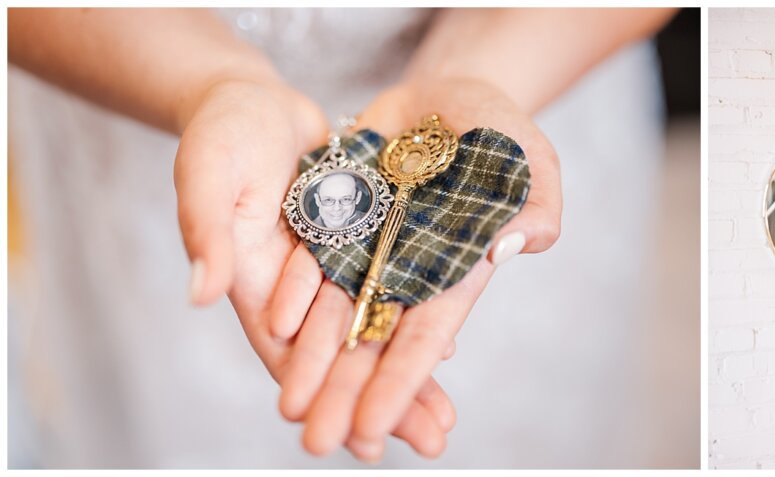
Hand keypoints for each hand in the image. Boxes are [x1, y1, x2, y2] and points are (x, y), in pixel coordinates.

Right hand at [173, 78, 456, 456]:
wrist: (250, 102)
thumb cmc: (220, 135)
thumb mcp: (209, 176)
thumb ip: (207, 232)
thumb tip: (201, 295)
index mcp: (258, 285)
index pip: (294, 357)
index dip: (331, 399)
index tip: (365, 444)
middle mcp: (298, 291)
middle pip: (345, 355)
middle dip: (385, 400)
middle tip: (433, 443)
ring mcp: (332, 268)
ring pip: (373, 332)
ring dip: (407, 373)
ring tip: (447, 420)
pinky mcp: (358, 243)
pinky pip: (390, 289)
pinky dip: (412, 319)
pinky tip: (447, 350)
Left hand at [268, 76, 561, 459]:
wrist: (451, 95)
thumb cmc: (505, 131)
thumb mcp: (534, 161)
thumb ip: (537, 202)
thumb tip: (514, 244)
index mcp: (459, 267)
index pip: (430, 333)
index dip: (403, 381)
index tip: (376, 427)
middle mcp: (411, 267)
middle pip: (376, 337)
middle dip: (349, 391)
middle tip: (319, 442)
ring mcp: (373, 244)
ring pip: (338, 311)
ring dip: (315, 360)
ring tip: (289, 407)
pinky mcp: (341, 215)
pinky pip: (314, 257)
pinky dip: (298, 291)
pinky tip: (278, 328)